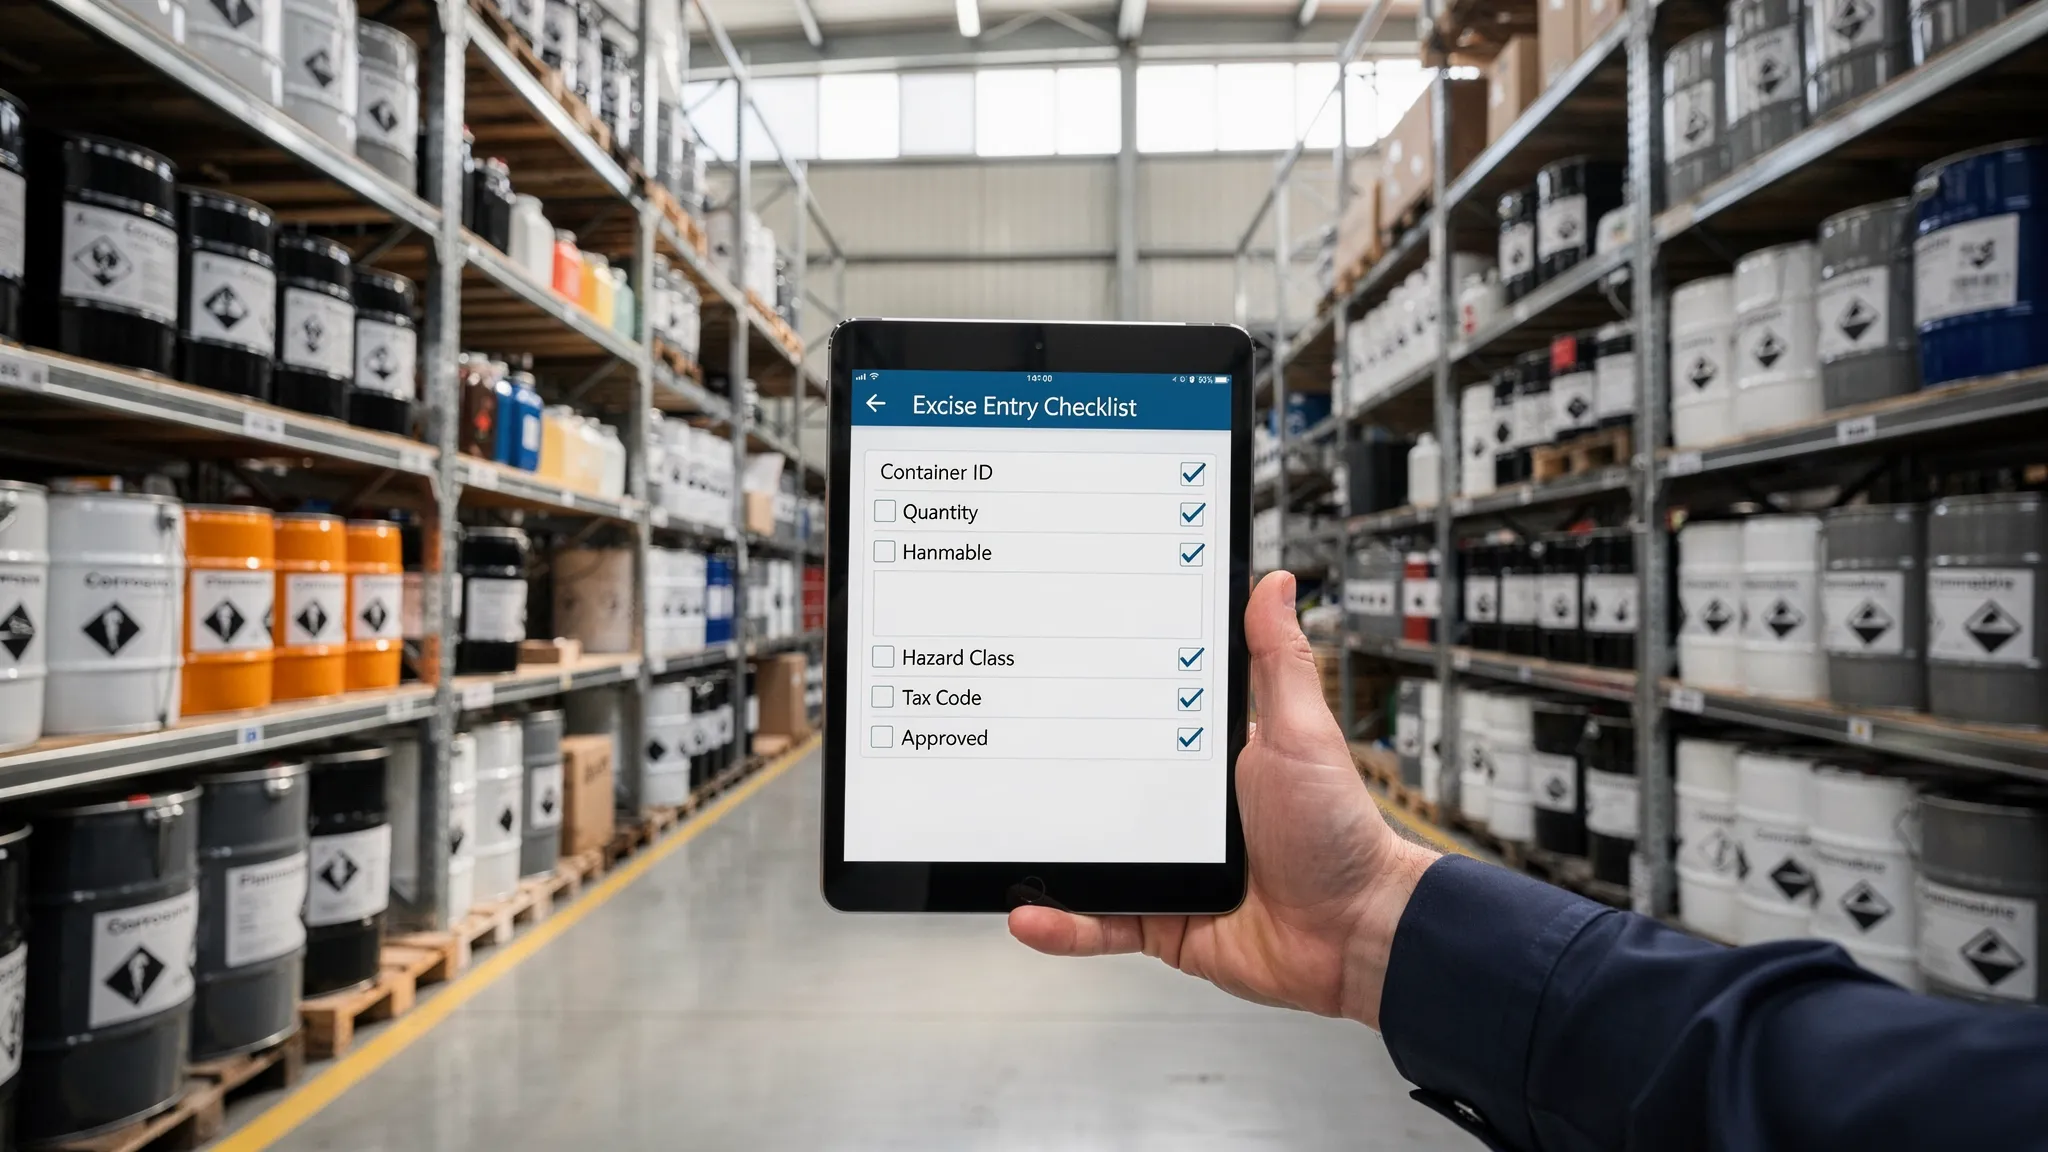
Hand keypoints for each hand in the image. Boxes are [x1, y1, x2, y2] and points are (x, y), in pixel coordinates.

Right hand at [1008, 571, 1438, 1028]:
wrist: (1359, 935)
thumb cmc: (1342, 832)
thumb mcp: (1301, 734)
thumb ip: (1278, 663)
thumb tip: (1274, 585)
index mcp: (1208, 761)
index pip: (1140, 721)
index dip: (1096, 701)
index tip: (1053, 673)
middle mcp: (1184, 815)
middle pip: (1101, 789)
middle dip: (1051, 775)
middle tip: (1001, 753)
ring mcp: (1170, 869)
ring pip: (1090, 858)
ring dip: (1045, 853)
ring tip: (1000, 837)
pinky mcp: (1163, 921)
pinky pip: (1101, 922)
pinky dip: (1063, 922)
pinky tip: (1028, 912)